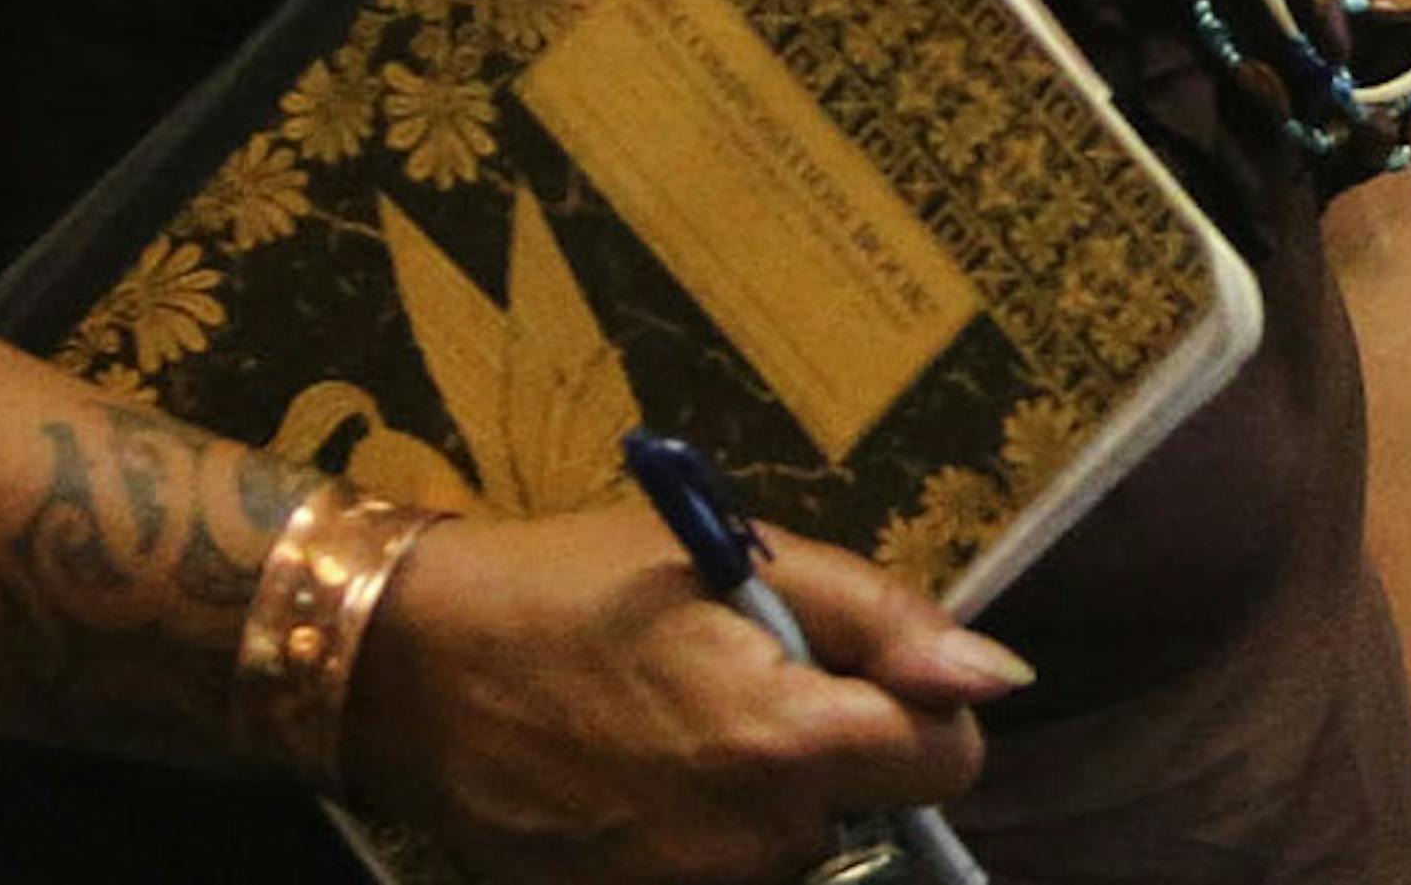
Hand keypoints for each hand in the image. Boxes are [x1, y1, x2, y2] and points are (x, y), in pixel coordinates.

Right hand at [346, 502, 1025, 882]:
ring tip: (669, 723)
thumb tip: (996, 678)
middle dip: (823, 743)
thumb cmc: (573, 588)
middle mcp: (757, 845)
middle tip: (727, 675)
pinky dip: (695, 832)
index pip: (946, 758)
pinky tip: (634, 778)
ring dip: (759, 793)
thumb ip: (874, 617)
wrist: (414, 668)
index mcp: (788, 740)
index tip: (852, 666)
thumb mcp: (726, 558)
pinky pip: (717, 875)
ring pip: (792, 846)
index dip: (916, 703)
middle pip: (862, 807)